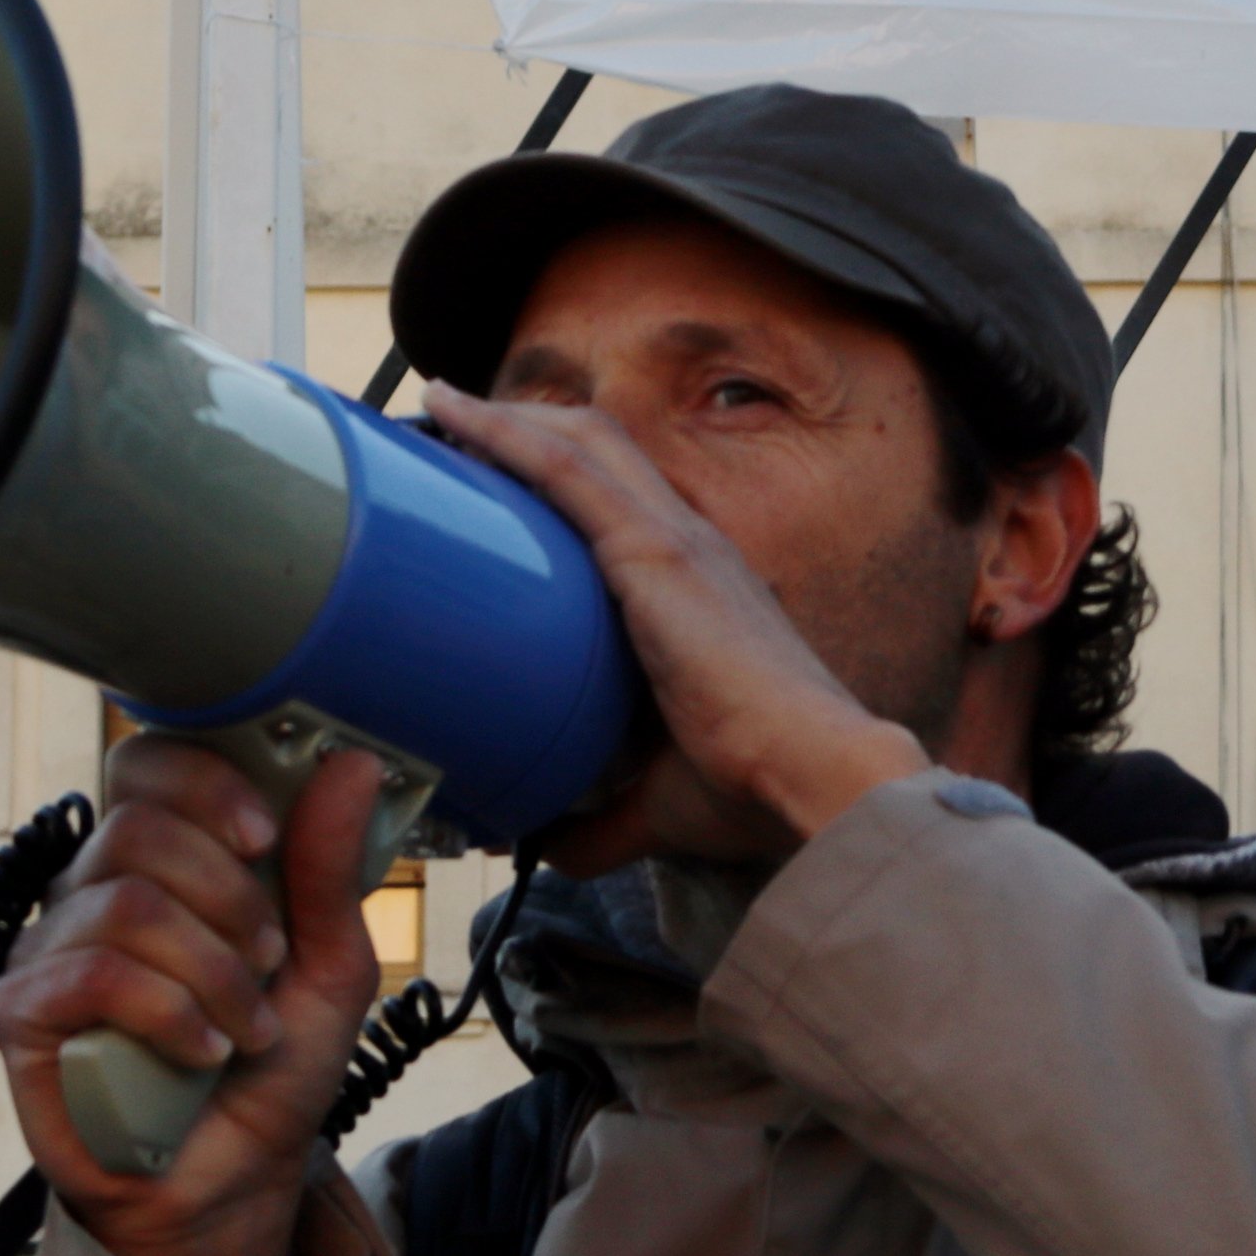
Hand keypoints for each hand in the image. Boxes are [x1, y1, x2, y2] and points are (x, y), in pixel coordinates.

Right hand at [0, 736, 385, 1255]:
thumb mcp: (328, 963)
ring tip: (247, 1028)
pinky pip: (88, 975)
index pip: (146, 766)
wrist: (235, 1181)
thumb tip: (351, 765)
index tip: (263, 835)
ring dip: (211, 971)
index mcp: (159, 862)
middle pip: (136, 827)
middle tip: (269, 962)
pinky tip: (202, 1051)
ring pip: (123, 904)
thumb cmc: (269, 1069)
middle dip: (229, 897)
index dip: (204, 784)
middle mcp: (91, 892)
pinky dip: (167, 1013)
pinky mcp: (20, 1014)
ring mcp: (47, 950)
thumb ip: (329, 868)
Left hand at [424, 383, 929, 870]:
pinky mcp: (657, 552)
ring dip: (509, 418)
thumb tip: (554, 848)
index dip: (565, 479)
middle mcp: (693, 545)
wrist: (815, 775)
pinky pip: (567, 470)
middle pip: (599, 451)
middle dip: (527, 428)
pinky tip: (457, 416)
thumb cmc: (759, 788)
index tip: (502, 477)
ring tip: (439, 408)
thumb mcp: (661, 801)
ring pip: (581, 441)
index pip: (625, 508)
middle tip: (450, 427)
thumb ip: (603, 822)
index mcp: (702, 590)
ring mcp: (678, 539)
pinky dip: (509, 435)